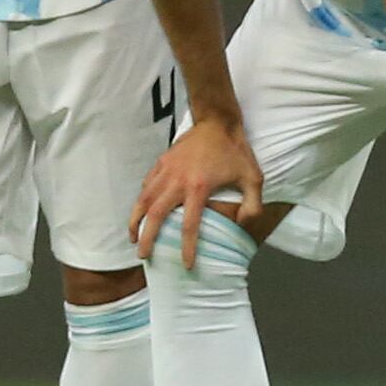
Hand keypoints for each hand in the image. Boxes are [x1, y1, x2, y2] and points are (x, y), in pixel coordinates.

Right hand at [130, 114, 263, 267]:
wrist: (217, 120)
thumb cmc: (236, 150)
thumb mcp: (253, 177)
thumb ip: (253, 204)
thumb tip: (242, 225)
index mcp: (199, 187)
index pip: (189, 225)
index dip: (187, 248)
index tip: (186, 264)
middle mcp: (177, 180)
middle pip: (156, 215)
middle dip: (147, 238)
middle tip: (143, 256)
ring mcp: (166, 170)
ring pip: (143, 199)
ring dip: (136, 220)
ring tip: (132, 237)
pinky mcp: (161, 161)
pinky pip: (146, 184)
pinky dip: (141, 200)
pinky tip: (140, 211)